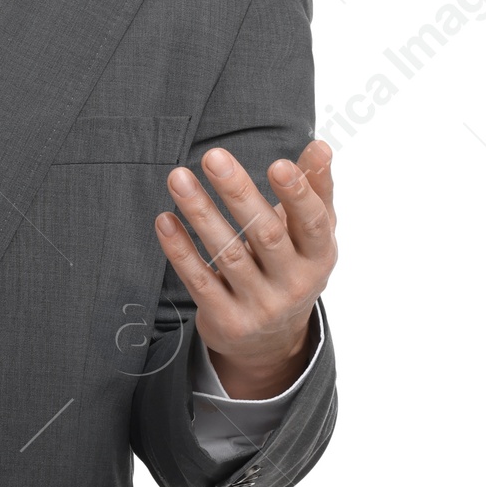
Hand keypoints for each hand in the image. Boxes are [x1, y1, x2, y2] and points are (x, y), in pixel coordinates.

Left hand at [154, 139, 336, 399]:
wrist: (271, 340)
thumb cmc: (290, 266)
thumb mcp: (309, 234)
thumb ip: (314, 190)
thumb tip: (320, 146)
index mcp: (319, 257)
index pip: (312, 224)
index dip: (298, 195)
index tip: (278, 163)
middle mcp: (293, 284)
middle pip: (265, 235)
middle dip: (238, 193)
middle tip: (213, 156)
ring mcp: (260, 306)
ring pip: (228, 254)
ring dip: (200, 212)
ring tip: (177, 177)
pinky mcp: (227, 320)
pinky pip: (200, 280)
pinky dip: (180, 249)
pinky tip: (165, 219)